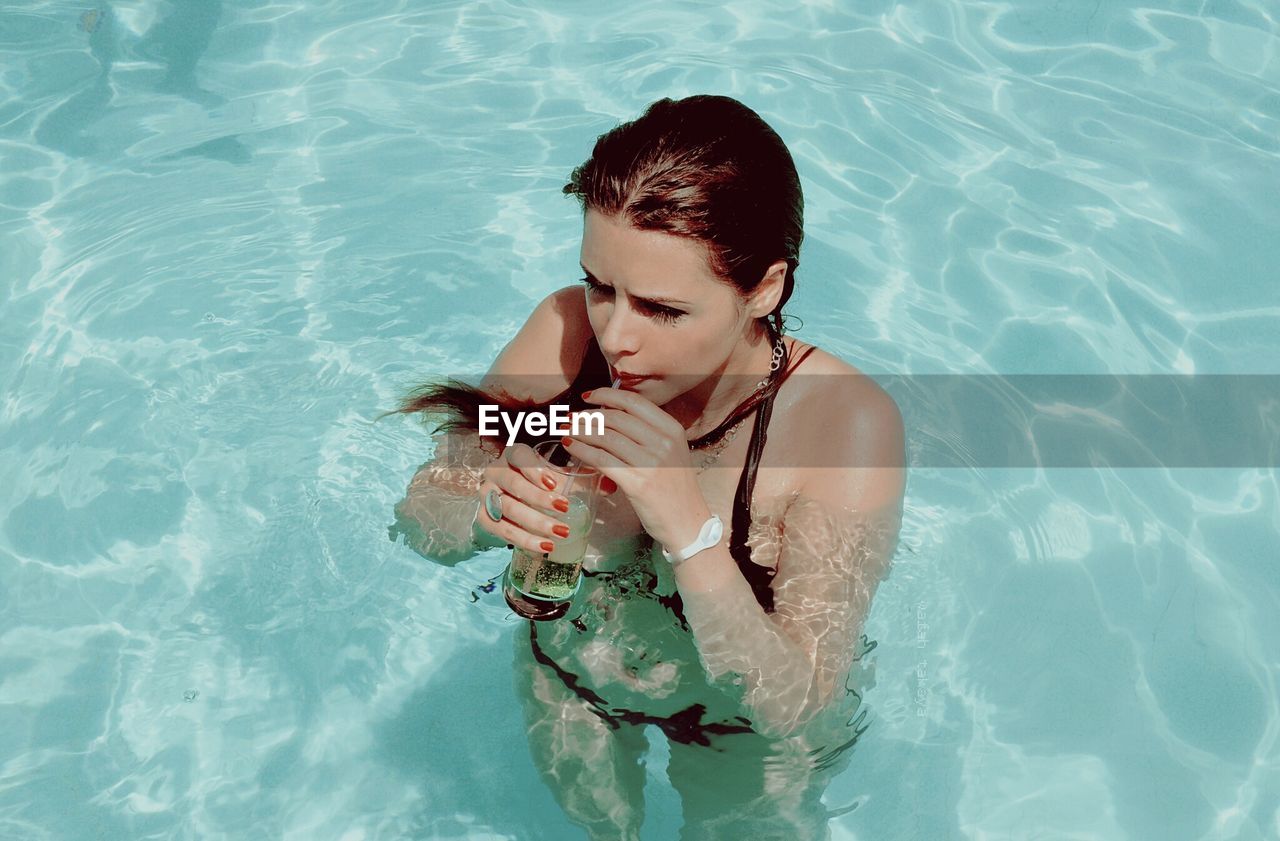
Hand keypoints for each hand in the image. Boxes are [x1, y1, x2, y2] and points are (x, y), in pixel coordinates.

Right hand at [474, 443, 575, 554]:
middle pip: (513, 483)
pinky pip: (500, 529)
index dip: (534, 469)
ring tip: (561, 533)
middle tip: (565, 508)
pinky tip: (544, 546)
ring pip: (506, 508)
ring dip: (535, 522)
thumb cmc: (539, 483)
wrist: (513, 500)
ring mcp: (487, 495)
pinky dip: (523, 539)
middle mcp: (495, 472)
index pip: (518, 455)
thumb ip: (582, 479)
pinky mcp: (484, 517)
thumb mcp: (558, 477)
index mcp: (512, 455)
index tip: (554, 483)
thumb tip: (611, 486)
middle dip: (538, 498)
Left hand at [562, 388, 710, 549]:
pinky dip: (581, 450)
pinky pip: (601, 459)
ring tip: (567, 432)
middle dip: (588, 416)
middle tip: (571, 419)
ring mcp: (651, 463)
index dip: (606, 395)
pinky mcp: (637, 483)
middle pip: (616, 418)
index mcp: (672, 429)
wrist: (688, 523)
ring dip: (581, 432)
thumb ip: (648, 434)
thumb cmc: (675, 488)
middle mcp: (663, 442)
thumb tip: (608, 416)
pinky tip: (570, 447)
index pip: (634, 402)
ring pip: (605, 437)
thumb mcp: (672, 452)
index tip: (588, 397)